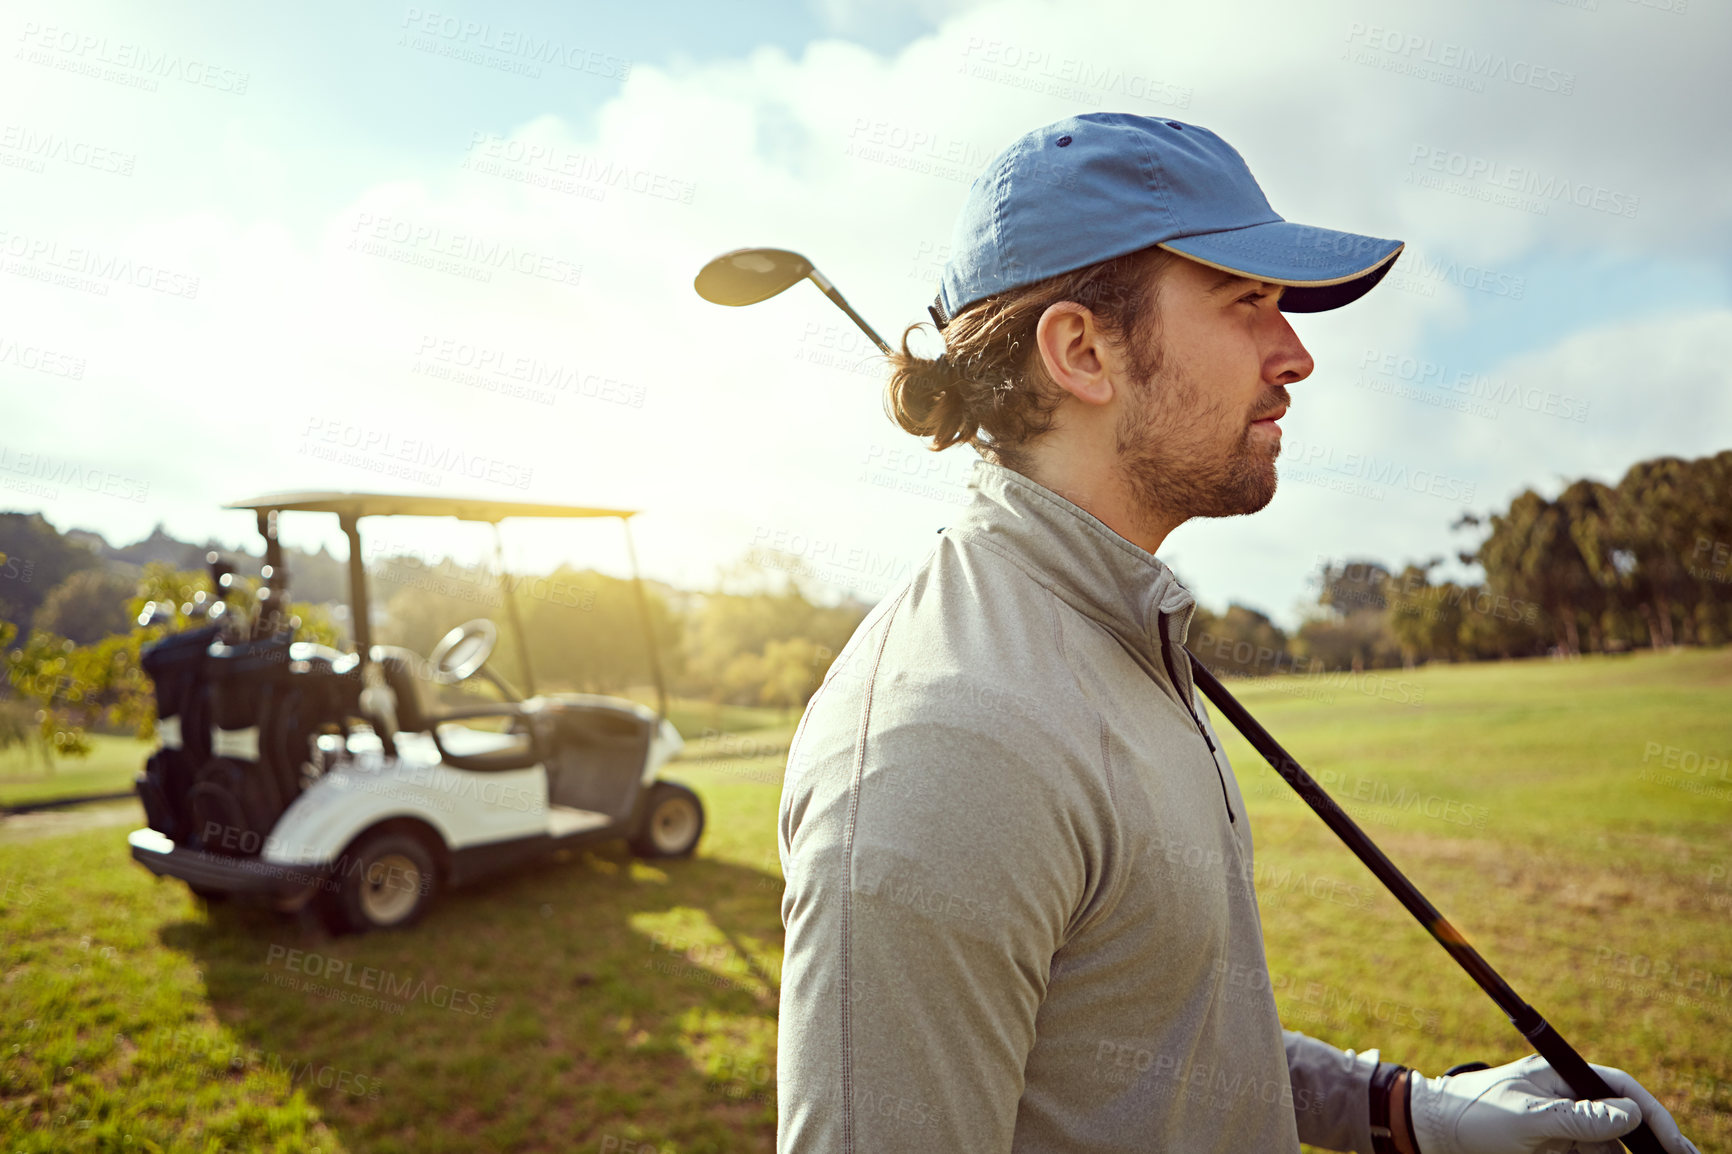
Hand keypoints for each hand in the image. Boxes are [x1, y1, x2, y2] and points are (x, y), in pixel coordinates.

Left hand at [1407, 1053, 1699, 1153]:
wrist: (1432, 1132)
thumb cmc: (1473, 1114)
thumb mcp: (1528, 1118)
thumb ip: (1578, 1118)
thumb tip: (1631, 1113)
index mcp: (1561, 1076)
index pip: (1619, 1087)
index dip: (1651, 1114)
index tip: (1671, 1142)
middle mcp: (1566, 1099)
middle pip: (1622, 1119)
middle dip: (1652, 1140)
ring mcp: (1561, 1126)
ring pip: (1608, 1145)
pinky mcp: (1553, 1148)